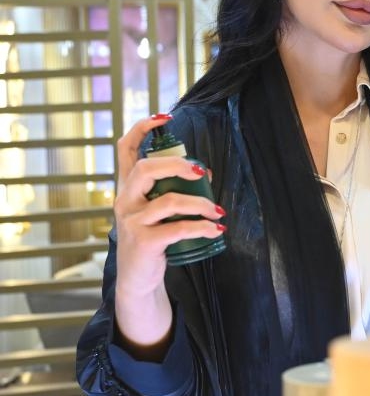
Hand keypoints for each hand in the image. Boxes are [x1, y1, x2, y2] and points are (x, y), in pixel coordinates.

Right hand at [112, 114, 224, 346]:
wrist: (139, 279)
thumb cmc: (153, 239)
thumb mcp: (159, 212)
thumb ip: (175, 190)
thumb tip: (206, 173)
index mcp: (127, 188)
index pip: (125, 149)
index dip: (141, 129)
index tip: (163, 117)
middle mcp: (124, 201)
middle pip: (146, 169)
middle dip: (178, 165)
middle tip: (202, 173)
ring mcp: (131, 222)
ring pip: (169, 201)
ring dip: (201, 204)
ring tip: (218, 211)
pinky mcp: (144, 242)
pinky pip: (178, 228)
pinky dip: (202, 228)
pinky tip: (216, 230)